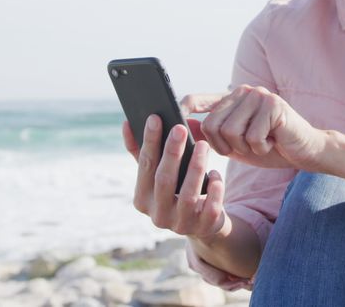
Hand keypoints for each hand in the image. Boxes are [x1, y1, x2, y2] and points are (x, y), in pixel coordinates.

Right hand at [122, 116, 229, 242]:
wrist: (202, 222)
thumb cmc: (176, 190)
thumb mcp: (158, 174)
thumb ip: (142, 152)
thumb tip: (127, 123)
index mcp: (142, 199)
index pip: (145, 166)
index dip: (149, 141)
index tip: (155, 118)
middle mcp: (158, 215)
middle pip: (164, 180)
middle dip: (172, 152)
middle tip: (180, 128)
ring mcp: (181, 224)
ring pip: (188, 194)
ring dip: (196, 167)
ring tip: (203, 145)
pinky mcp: (204, 228)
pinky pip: (210, 208)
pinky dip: (215, 190)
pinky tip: (217, 174)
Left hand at [183, 85, 325, 169]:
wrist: (305, 151)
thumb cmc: (269, 147)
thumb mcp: (235, 144)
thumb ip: (212, 136)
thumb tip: (183, 127)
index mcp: (231, 99)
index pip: (197, 100)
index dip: (182, 110)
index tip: (170, 120)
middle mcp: (243, 92)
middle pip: (211, 124)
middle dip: (224, 146)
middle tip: (245, 148)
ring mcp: (259, 96)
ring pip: (230, 131)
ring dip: (245, 147)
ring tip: (261, 143)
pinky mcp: (274, 105)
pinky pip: (252, 136)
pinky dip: (261, 147)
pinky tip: (273, 142)